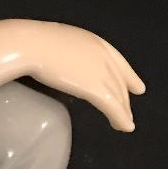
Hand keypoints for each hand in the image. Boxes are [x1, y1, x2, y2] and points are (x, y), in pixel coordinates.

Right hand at [0, 19, 145, 131]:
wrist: (30, 45)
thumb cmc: (34, 41)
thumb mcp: (57, 41)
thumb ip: (65, 51)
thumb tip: (58, 59)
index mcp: (93, 41)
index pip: (118, 60)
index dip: (129, 76)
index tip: (137, 88)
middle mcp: (102, 55)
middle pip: (119, 80)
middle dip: (124, 97)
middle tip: (127, 111)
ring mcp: (100, 71)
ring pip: (118, 95)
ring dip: (123, 112)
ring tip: (125, 124)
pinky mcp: (96, 88)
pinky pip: (113, 107)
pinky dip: (121, 118)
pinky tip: (124, 127)